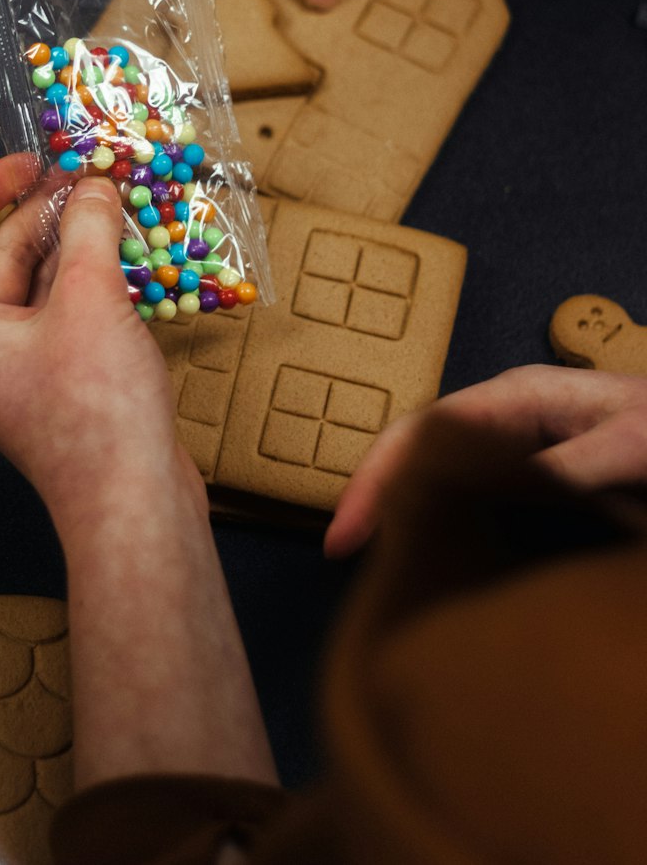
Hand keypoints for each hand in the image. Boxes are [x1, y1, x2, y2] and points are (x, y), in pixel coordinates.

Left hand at [0, 159, 202, 524]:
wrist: (129, 500)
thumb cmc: (93, 406)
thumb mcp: (89, 296)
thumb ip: (88, 229)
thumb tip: (94, 188)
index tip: (29, 163)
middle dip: (40, 214)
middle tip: (88, 180)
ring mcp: (11, 371)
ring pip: (32, 288)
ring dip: (70, 247)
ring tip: (114, 210)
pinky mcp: (50, 388)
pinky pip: (58, 318)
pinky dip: (86, 285)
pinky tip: (126, 261)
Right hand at [325, 364, 646, 558]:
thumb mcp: (635, 440)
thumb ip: (581, 458)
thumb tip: (513, 483)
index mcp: (517, 399)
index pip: (423, 431)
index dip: (379, 477)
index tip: (348, 530)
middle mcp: (505, 419)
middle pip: (418, 449)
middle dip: (375, 493)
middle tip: (341, 551)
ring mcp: (518, 448)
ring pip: (438, 473)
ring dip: (401, 509)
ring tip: (370, 559)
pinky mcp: (535, 480)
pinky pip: (469, 497)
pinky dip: (436, 523)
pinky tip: (427, 555)